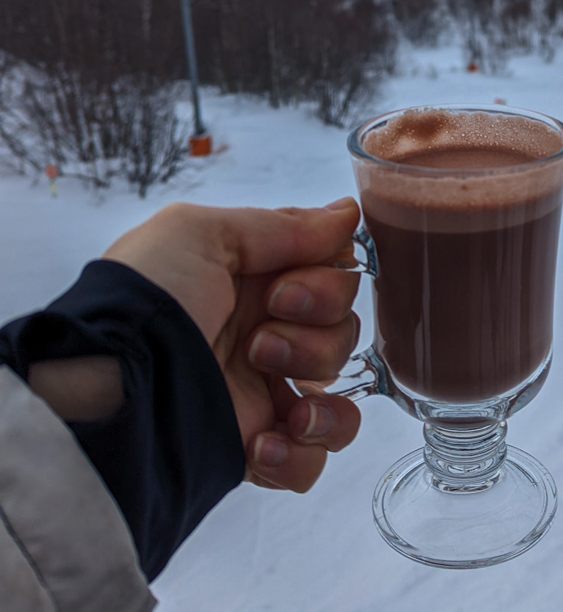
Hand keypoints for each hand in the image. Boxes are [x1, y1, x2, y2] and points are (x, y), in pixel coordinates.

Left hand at [102, 199, 361, 493]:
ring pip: (338, 390)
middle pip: (341, 327)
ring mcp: (260, 391)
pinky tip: (265, 446)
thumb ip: (281, 225)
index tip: (285, 289)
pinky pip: (312, 459)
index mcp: (252, 277)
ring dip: (322, 397)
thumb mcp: (201, 233)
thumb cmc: (144, 300)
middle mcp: (262, 328)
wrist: (105, 391)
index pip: (332, 270)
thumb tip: (347, 212)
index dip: (327, 280)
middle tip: (259, 342)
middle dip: (315, 333)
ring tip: (283, 405)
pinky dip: (303, 455)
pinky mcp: (254, 447)